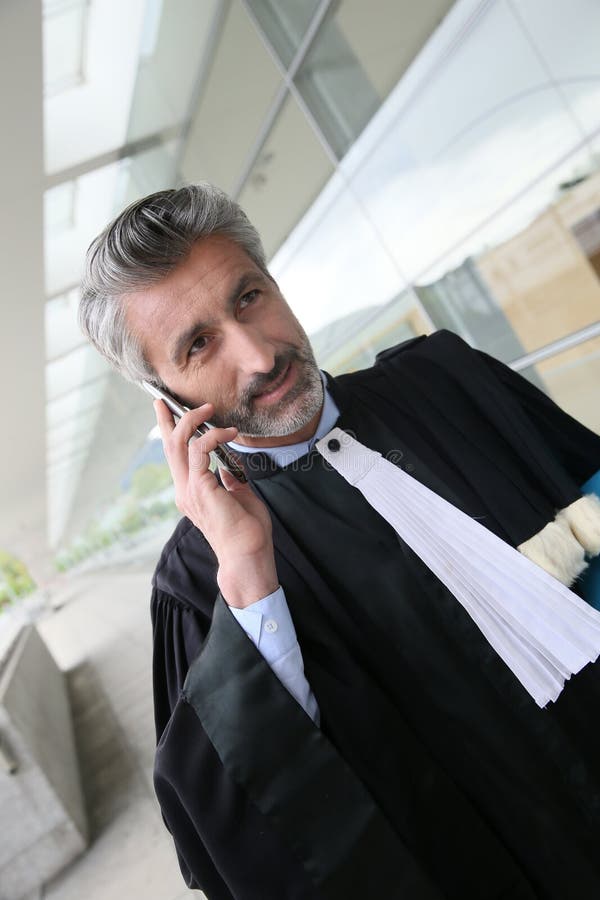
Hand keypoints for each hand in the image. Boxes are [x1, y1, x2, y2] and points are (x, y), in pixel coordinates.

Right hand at [154, 399, 278, 607]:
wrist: (247, 554)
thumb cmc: (247, 531)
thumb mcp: (238, 497)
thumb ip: (230, 480)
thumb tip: (229, 465)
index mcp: (191, 492)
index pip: (176, 457)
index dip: (170, 433)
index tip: (168, 412)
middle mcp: (185, 490)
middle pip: (169, 447)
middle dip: (167, 420)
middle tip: (164, 400)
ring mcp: (189, 489)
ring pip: (179, 444)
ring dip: (192, 421)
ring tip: (208, 409)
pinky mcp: (200, 488)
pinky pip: (200, 450)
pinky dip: (213, 435)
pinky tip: (228, 432)